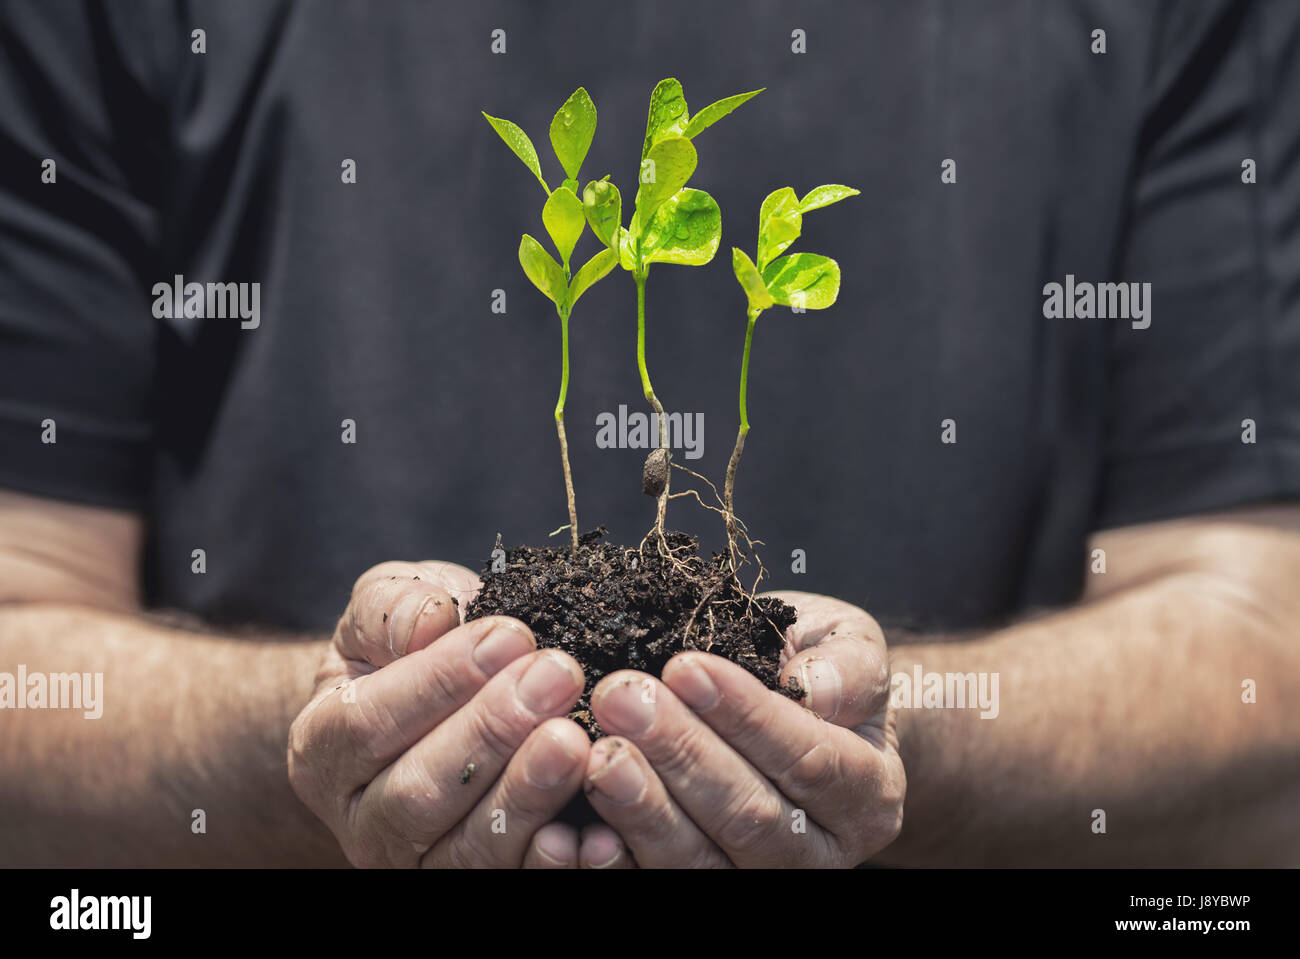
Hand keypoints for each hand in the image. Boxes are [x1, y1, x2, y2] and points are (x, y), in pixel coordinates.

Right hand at [288, 560, 590, 866]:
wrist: (432, 704)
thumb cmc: (409, 648)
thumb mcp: (385, 608)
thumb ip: (393, 608)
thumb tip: (432, 619)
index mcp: (322, 750)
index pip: (368, 722)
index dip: (440, 681)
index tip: (511, 635)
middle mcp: (362, 823)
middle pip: (418, 794)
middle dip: (493, 731)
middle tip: (557, 675)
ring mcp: (418, 865)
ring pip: (468, 850)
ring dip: (526, 793)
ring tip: (575, 738)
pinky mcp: (477, 882)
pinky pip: (515, 879)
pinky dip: (553, 861)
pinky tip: (591, 827)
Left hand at [578, 591, 903, 866]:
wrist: (805, 716)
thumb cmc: (819, 673)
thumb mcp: (850, 646)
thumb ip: (847, 666)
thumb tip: (815, 688)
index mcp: (868, 795)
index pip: (809, 760)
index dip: (746, 716)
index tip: (685, 666)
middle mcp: (819, 855)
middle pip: (749, 818)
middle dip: (680, 754)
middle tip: (621, 697)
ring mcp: (756, 882)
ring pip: (699, 863)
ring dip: (642, 807)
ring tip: (599, 750)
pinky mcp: (703, 887)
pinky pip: (654, 885)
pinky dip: (616, 861)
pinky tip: (580, 829)